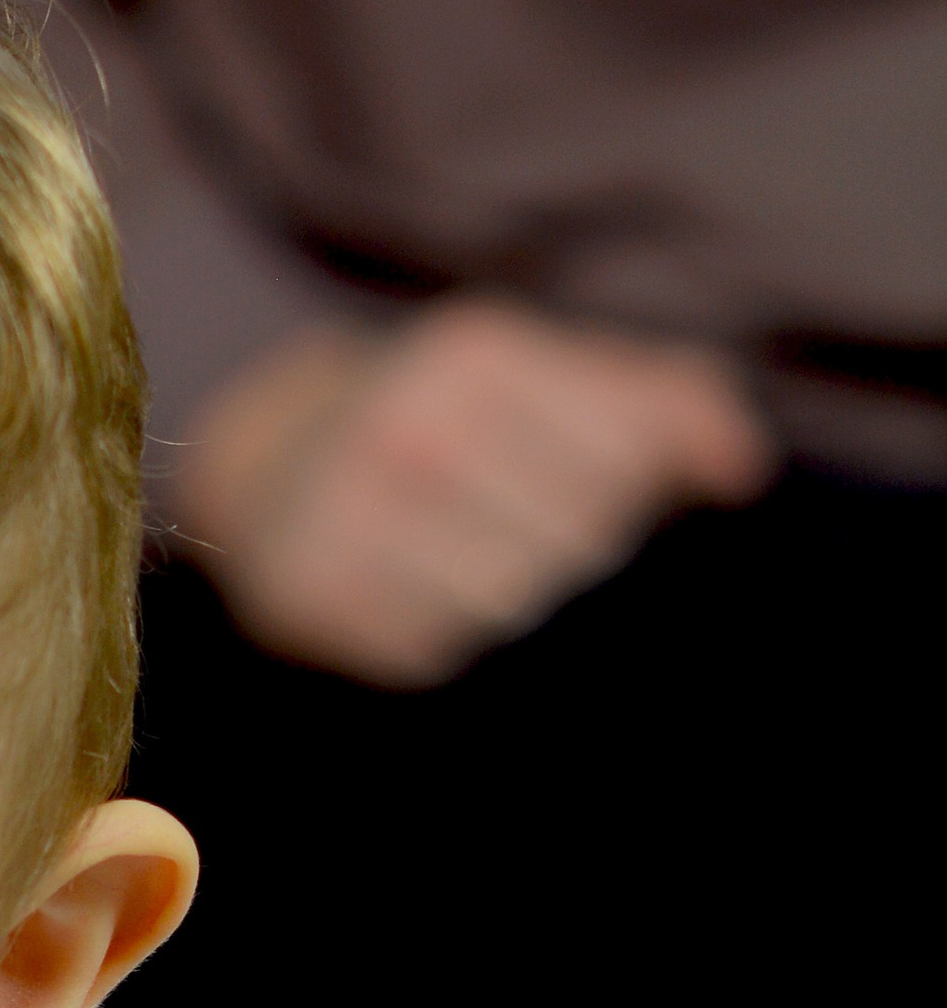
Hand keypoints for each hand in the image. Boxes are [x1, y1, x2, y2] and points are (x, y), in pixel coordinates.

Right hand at [178, 298, 774, 686]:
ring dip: (518, 612)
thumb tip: (739, 468)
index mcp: (477, 354)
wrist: (268, 462)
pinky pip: (434, 653)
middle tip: (536, 548)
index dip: (632, 497)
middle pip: (576, 544)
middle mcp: (408, 426)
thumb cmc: (449, 422)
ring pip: (510, 607)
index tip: (599, 495)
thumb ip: (665, 402)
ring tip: (485, 576)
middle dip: (578, 560)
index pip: (627, 462)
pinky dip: (446, 643)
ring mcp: (349, 513)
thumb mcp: (548, 379)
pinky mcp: (311, 594)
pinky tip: (425, 604)